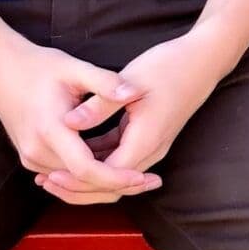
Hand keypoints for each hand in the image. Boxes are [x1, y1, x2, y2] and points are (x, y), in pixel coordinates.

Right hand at [0, 36, 152, 203]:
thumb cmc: (38, 66)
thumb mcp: (73, 68)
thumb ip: (105, 81)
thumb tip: (134, 91)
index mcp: (50, 130)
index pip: (87, 169)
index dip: (117, 177)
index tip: (144, 177)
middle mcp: (37, 151)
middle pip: (83, 182)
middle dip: (119, 184)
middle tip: (153, 181)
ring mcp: (31, 158)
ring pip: (74, 184)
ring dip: (105, 184)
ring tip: (141, 179)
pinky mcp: (31, 158)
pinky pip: (64, 176)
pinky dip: (89, 177)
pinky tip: (115, 170)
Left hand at [34, 25, 233, 205]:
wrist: (203, 61)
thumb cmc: (169, 67)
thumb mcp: (132, 82)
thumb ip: (100, 104)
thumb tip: (68, 122)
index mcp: (146, 140)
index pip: (108, 176)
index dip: (77, 180)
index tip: (49, 176)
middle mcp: (151, 151)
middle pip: (112, 185)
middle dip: (78, 188)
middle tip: (45, 182)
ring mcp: (152, 146)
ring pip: (115, 176)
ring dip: (86, 178)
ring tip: (52, 174)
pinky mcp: (149, 138)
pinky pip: (120, 160)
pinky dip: (97, 162)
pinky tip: (75, 155)